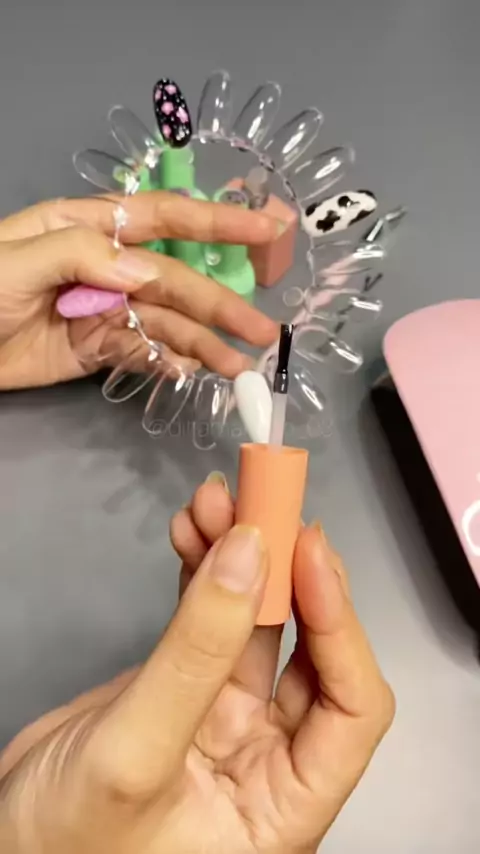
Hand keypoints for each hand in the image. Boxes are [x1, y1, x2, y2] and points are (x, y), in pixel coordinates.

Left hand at [0, 193, 278, 389]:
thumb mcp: (16, 259)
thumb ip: (82, 255)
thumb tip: (149, 271)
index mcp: (90, 227)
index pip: (164, 217)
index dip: (218, 221)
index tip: (267, 228)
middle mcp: (109, 265)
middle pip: (176, 280)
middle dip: (221, 303)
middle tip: (263, 331)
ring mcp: (106, 309)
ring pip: (166, 323)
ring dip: (204, 343)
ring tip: (239, 367)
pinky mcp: (98, 349)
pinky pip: (142, 354)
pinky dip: (167, 363)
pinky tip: (191, 373)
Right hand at [0, 478, 394, 852]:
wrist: (2, 845)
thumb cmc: (69, 841)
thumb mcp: (134, 753)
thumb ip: (195, 656)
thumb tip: (251, 553)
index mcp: (284, 801)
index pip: (351, 708)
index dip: (340, 625)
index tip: (305, 551)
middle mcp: (268, 754)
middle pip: (308, 648)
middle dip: (287, 570)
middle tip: (259, 503)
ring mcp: (224, 715)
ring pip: (256, 619)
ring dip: (242, 555)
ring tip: (212, 500)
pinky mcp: (184, 683)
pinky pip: (209, 616)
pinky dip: (203, 569)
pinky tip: (191, 529)